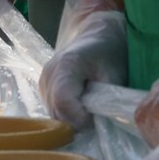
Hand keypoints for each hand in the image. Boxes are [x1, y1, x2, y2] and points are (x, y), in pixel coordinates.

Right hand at [38, 0, 127, 126]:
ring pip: (54, 114)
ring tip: (90, 110)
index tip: (97, 118)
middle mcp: (48, 75)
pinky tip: (82, 106)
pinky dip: (68, 114)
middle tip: (97, 117)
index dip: (79, 117)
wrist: (96, 35)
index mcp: (65, 66)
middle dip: (77, 121)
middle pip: (57, 112)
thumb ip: (107, 99)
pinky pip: (53, 110)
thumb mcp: (115, 74)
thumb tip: (101, 124)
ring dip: (73, 119)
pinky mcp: (44, 90)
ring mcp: (43, 83)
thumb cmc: (109, 52)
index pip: (63, 102)